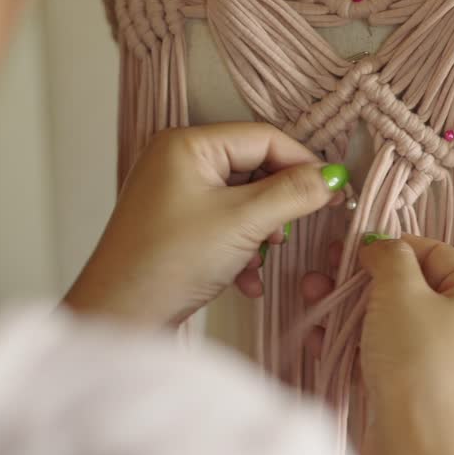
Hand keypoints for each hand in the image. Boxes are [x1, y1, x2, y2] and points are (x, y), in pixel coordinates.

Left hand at [66, 123, 347, 326]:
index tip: (333, 191)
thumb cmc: (172, 260)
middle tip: (295, 229)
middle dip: (277, 203)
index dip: (302, 163)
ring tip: (263, 255)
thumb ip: (293, 194)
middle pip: (253, 168)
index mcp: (188, 144)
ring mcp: (175, 194)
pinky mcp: (176, 226)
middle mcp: (178, 160)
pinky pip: (224, 224)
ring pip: (242, 200)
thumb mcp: (243, 222)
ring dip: (262, 230)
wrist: (120, 316)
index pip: (263, 138)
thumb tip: (332, 177)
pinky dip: (242, 248)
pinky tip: (246, 278)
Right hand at [303, 236, 453, 454]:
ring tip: (313, 301)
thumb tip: (383, 248)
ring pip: (399, 324)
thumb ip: (391, 258)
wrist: (421, 451)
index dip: (392, 247)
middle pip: (415, 289)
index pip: (437, 253)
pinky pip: (396, 356)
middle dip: (364, 282)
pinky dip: (362, 346)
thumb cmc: (419, 362)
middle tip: (323, 274)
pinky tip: (322, 340)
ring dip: (354, 311)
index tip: (352, 249)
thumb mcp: (400, 293)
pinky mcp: (430, 392)